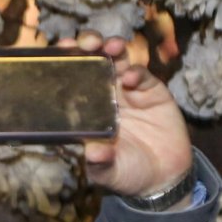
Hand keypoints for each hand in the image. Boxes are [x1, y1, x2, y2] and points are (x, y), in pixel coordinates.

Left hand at [60, 32, 193, 198]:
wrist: (163, 177)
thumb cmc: (127, 173)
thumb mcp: (109, 172)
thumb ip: (100, 163)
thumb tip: (93, 153)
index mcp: (86, 109)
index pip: (71, 79)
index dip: (65, 62)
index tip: (57, 51)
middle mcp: (104, 94)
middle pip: (93, 61)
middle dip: (88, 46)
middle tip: (85, 43)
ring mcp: (128, 91)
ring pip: (118, 60)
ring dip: (113, 49)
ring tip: (110, 47)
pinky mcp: (152, 91)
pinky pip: (142, 75)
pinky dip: (136, 72)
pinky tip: (131, 78)